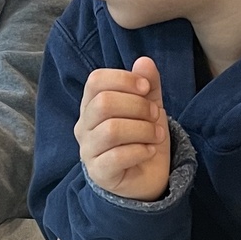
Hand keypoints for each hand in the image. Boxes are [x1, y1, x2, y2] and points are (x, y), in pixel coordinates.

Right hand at [75, 56, 170, 200]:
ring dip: (142, 129)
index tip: (146, 88)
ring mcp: (88, 151)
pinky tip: (149, 151)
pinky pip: (117, 157)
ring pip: (111, 130)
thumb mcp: (150, 106)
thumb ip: (148, 84)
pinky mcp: (99, 173)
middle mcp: (84, 127)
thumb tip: (144, 61)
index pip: (96, 81)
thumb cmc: (142, 138)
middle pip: (103, 103)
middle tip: (154, 115)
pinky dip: (140, 151)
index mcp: (91, 105)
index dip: (124, 79)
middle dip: (137, 105)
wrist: (146, 178)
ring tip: (156, 134)